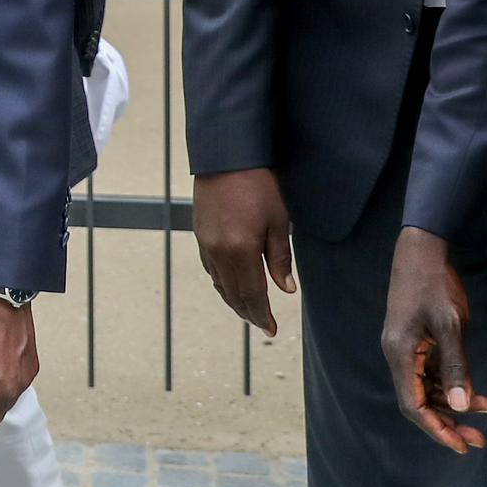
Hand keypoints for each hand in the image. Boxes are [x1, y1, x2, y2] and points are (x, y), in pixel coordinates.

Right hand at [193, 168, 294, 335]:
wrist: (226, 157)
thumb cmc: (258, 185)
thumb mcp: (278, 221)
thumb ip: (280, 258)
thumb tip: (286, 289)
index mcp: (241, 251)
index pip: (252, 295)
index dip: (262, 315)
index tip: (271, 329)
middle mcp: (219, 252)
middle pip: (233, 294)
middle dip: (248, 313)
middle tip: (262, 324)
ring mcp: (206, 243)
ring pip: (219, 283)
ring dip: (234, 300)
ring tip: (249, 310)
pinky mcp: (200, 234)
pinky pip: (210, 268)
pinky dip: (222, 282)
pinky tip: (232, 283)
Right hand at [382, 226, 486, 452]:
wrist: (420, 251)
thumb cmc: (434, 285)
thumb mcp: (450, 325)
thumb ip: (455, 366)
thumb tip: (460, 405)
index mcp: (400, 353)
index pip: (413, 405)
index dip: (436, 429)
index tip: (462, 446)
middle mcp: (398, 355)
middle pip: (419, 401)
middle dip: (448, 422)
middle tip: (478, 439)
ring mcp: (405, 348)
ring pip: (426, 388)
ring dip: (452, 403)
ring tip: (486, 411)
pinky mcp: (415, 341)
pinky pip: (430, 372)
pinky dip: (450, 384)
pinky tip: (475, 390)